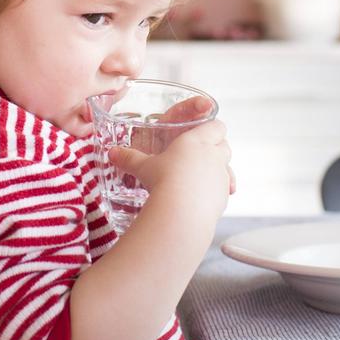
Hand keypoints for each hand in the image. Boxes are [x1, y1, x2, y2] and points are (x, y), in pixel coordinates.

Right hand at [108, 118, 232, 200]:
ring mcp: (222, 176)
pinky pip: (225, 189)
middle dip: (215, 148)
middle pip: (224, 144)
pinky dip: (217, 190)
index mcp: (197, 140)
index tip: (203, 132)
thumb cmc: (162, 182)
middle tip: (198, 155)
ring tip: (201, 178)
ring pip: (227, 167)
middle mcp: (214, 155)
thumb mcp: (143, 168)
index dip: (211, 128)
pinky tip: (203, 196)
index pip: (216, 126)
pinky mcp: (224, 196)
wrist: (180, 214)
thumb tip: (112, 153)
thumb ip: (129, 159)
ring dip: (218, 170)